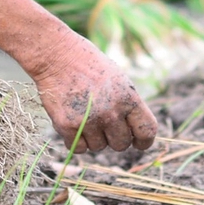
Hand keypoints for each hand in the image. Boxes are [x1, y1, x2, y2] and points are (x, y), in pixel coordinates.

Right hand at [26, 35, 158, 153]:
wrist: (57, 56)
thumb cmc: (89, 64)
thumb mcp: (118, 79)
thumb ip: (127, 105)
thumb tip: (133, 133)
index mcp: (128, 98)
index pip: (147, 131)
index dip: (144, 141)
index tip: (138, 143)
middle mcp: (111, 112)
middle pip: (121, 144)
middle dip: (114, 138)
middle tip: (104, 123)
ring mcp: (89, 121)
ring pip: (98, 147)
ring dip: (93, 137)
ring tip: (85, 115)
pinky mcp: (67, 126)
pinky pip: (78, 148)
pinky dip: (76, 140)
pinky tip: (73, 123)